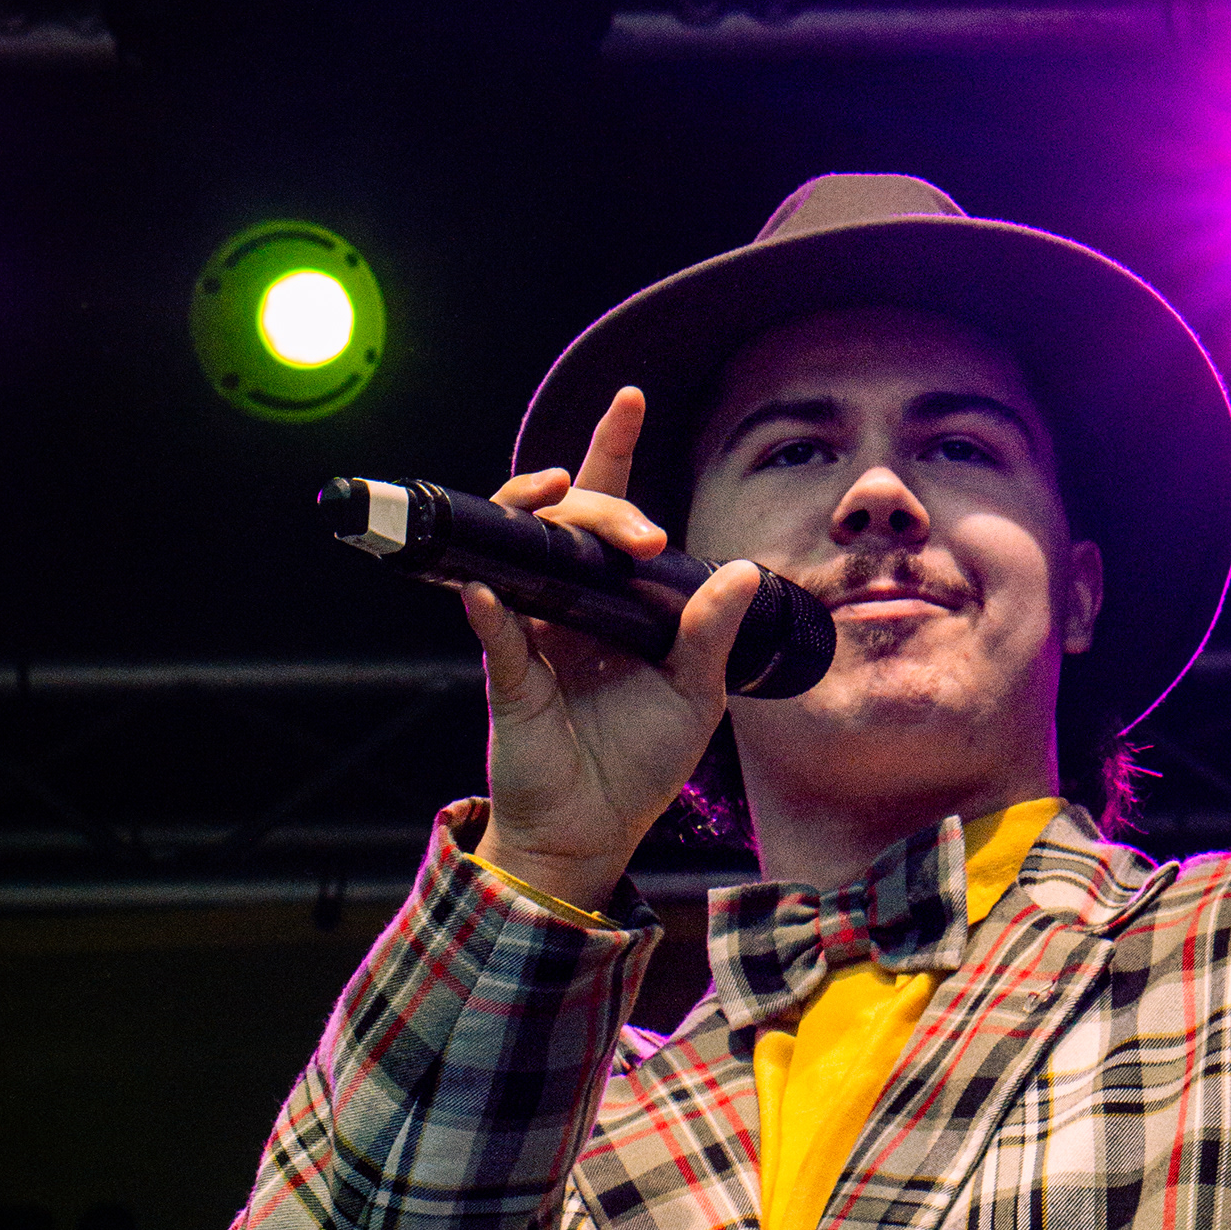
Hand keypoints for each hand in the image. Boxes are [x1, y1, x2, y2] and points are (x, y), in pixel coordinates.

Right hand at [460, 386, 758, 911]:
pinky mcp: (506, 674)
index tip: (630, 400)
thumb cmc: (639, 760)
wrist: (594, 830)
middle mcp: (566, 601)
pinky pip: (490, 627)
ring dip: (531, 514)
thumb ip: (711, 635)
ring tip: (554, 498)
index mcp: (613, 599)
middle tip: (641, 535)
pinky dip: (484, 602)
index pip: (608, 510)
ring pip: (511, 546)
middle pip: (564, 517)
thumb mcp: (695, 697)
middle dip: (601, 502)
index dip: (613, 451)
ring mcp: (529, 630)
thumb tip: (745, 571)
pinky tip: (487, 584)